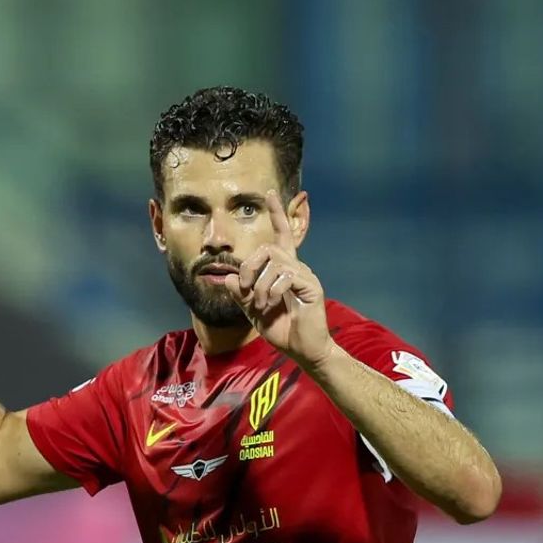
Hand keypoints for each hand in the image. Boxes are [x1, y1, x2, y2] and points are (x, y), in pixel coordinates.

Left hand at [225, 191, 332, 367]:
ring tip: (261, 305)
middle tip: (246, 289)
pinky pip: (286, 277)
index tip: (269, 193)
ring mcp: (305, 275)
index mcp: (283, 269)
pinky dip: (272, 292)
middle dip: (249, 266)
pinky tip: (272, 305)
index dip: (276, 214)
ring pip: (275, 263)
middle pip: (268, 249)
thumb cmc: (281, 328)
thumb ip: (242, 294)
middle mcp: (296, 267)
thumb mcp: (253, 310)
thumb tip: (231, 277)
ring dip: (260, 286)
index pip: (281, 235)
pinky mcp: (311, 286)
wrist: (302, 349)